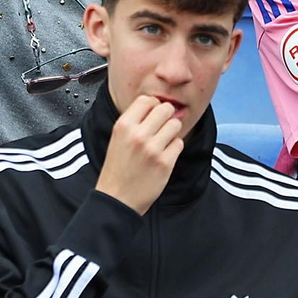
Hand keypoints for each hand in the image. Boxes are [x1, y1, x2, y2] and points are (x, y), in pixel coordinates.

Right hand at [94, 94, 183, 214]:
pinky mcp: (165, 163)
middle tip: (162, 126)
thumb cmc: (117, 169)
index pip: (147, 99)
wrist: (117, 198)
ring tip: (163, 141)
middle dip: (166, 116)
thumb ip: (135, 121)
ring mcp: (153, 149)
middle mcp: (138, 135)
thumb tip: (159, 106)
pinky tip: (164, 154)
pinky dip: (174, 147)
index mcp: (123, 126)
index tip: (154, 112)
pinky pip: (179, 143)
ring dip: (172, 131)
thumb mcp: (118, 138)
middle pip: (165, 108)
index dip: (153, 105)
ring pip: (175, 124)